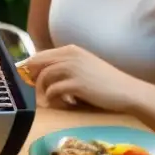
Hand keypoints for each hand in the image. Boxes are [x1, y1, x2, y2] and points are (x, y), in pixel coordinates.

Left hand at [21, 45, 142, 112]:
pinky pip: (54, 91)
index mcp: (70, 49)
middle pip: (38, 64)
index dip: (30, 67)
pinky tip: (60, 104)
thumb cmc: (105, 81)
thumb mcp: (83, 66)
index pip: (40, 55)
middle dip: (32, 79)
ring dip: (43, 91)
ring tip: (49, 101)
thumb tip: (42, 75)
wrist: (127, 91)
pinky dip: (53, 99)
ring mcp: (73, 68)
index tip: (27, 79)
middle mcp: (69, 55)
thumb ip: (65, 66)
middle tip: (34, 92)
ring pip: (44, 77)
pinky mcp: (77, 84)